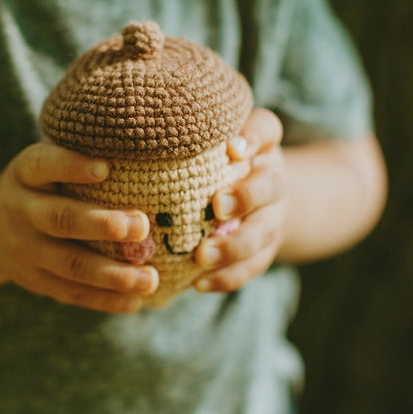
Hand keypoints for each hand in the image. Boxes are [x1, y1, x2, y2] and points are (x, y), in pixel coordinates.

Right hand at [0, 142, 157, 312]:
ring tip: (150, 279)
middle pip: (60, 219)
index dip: (71, 166)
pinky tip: (135, 301)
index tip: (105, 168)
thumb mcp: (46, 161)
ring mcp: (24, 250)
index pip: (44, 164)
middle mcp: (19, 211)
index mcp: (24, 173)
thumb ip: (79, 153)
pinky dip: (104, 299)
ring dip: (112, 274)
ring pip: (69, 264)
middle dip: (101, 225)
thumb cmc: (42, 184)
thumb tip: (144, 142)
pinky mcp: (34, 280)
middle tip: (141, 227)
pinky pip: (71, 292)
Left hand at [193, 109, 286, 292]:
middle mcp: (272, 179)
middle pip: (269, 187)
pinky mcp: (265, 251)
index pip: (266, 129)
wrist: (259, 202)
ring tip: (203, 256)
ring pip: (263, 233)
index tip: (232, 149)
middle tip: (217, 206)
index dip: (253, 137)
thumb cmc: (216, 165)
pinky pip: (252, 266)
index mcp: (261, 146)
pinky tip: (199, 284)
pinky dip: (227, 277)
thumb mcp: (208, 144)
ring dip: (234, 247)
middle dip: (245, 197)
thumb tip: (139, 133)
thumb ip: (189, 137)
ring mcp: (273, 217)